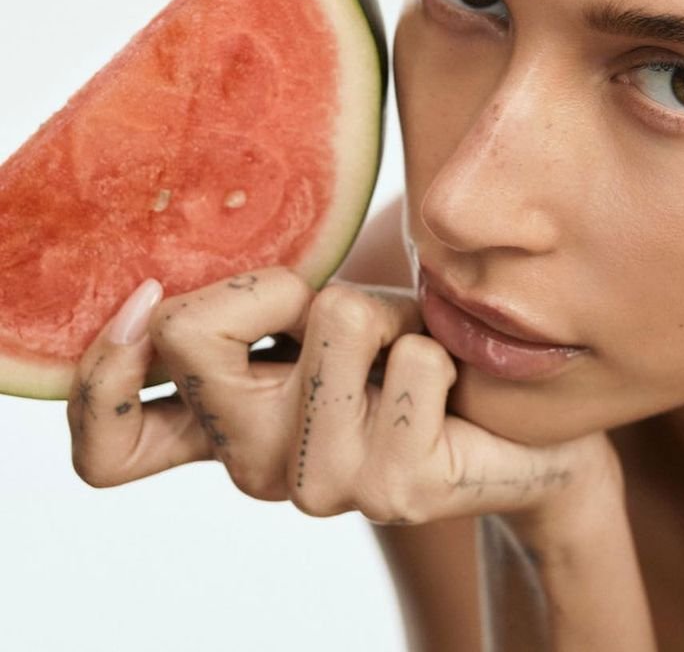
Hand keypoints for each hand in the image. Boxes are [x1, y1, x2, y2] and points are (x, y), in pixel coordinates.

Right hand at [68, 266, 617, 526]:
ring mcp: (320, 488)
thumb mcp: (327, 316)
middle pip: (194, 341)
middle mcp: (252, 466)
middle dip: (275, 286)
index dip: (102, 373)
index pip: (110, 448)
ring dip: (379, 312)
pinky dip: (433, 342)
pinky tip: (446, 379)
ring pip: (327, 328)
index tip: (146, 300)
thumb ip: (262, 310)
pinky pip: (405, 358)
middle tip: (340, 314)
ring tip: (407, 349)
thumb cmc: (412, 354)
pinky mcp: (395, 491)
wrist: (516, 422)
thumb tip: (197, 256)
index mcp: (222, 426)